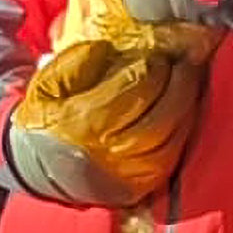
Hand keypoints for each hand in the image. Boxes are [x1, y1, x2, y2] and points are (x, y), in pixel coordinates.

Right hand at [6, 38, 203, 205]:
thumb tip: (108, 49)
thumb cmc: (48, 119)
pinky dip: (184, 128)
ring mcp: (130, 172)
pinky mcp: (142, 184)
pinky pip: (174, 155)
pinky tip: (186, 108)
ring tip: (189, 79)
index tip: (160, 54)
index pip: (135, 88)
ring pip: (173, 136)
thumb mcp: (48, 84)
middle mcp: (112, 151)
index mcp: (85, 122)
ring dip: (187, 104)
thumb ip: (76, 63)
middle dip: (180, 83)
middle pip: (161, 114)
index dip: (153, 67)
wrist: (42, 167)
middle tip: (186, 61)